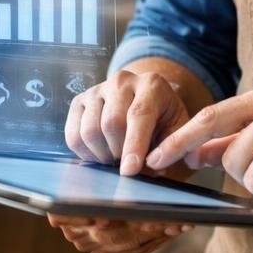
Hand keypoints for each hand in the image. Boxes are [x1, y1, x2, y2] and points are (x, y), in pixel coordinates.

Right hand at [50, 68, 198, 252]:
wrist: (148, 105)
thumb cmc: (165, 123)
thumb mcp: (178, 132)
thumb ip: (172, 148)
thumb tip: (149, 167)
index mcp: (152, 84)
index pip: (139, 115)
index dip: (133, 146)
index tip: (130, 171)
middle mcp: (122, 80)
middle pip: (111, 123)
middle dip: (118, 153)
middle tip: (128, 166)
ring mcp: (97, 89)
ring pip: (90, 130)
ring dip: (102, 155)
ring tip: (116, 159)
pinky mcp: (79, 101)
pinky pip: (73, 135)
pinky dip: (85, 153)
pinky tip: (101, 155)